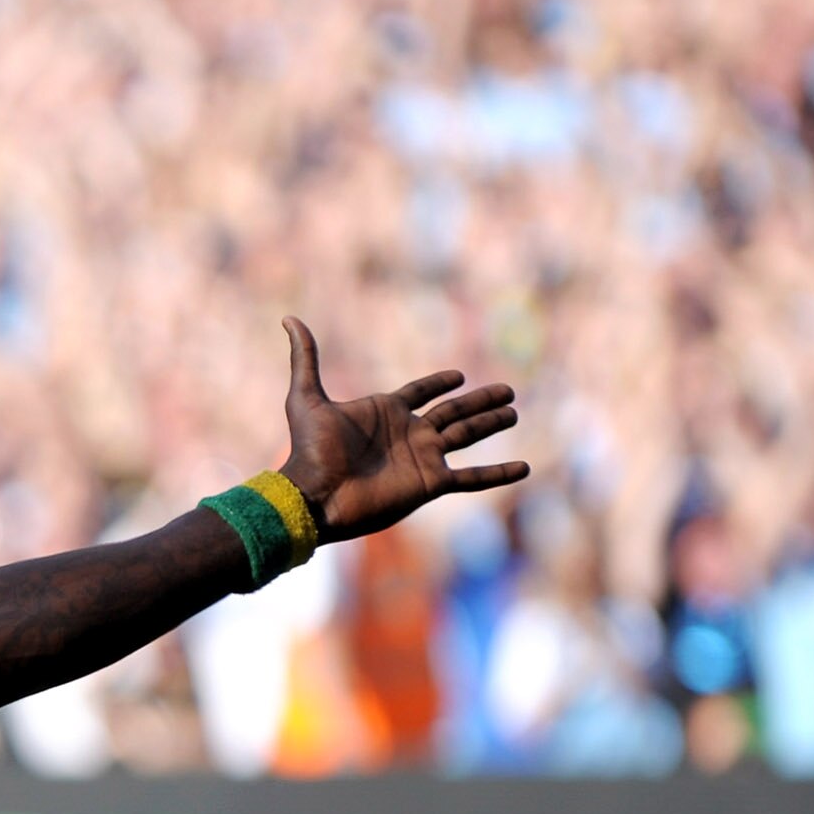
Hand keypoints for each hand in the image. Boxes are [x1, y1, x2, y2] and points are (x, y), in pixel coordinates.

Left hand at [274, 317, 527, 542]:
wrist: (314, 495)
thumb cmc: (308, 450)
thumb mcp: (305, 398)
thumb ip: (305, 358)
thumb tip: (289, 318)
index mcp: (386, 412)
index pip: (421, 392)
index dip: (439, 383)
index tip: (458, 376)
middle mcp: (409, 434)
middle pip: (454, 412)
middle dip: (480, 401)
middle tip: (509, 391)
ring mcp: (423, 458)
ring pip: (467, 436)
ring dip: (491, 424)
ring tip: (514, 412)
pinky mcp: (431, 484)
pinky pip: (472, 477)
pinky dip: (498, 473)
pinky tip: (524, 468)